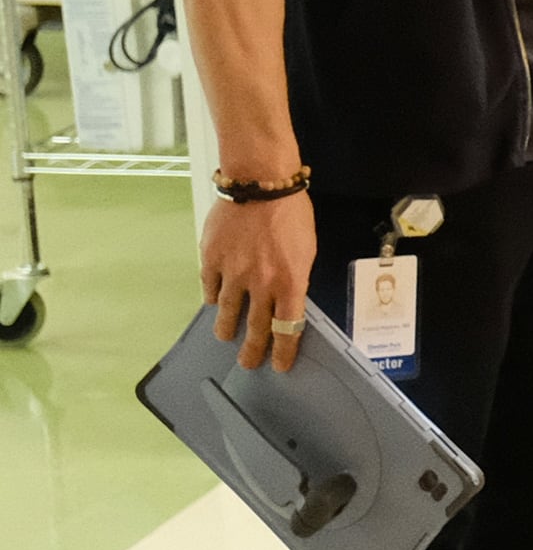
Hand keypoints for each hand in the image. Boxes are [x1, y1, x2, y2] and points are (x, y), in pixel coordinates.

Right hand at [203, 186, 317, 372]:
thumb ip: (294, 277)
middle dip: (252, 350)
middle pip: (255, 328)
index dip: (283, 350)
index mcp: (290, 282)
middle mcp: (261, 284)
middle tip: (248, 363)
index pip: (287, 328)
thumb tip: (286, 299)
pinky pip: (210, 288)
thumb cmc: (291, 213)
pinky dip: (213, 297)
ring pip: (227, 312)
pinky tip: (215, 302)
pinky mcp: (211, 260)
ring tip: (226, 337)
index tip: (279, 365)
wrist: (261, 184)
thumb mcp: (306, 249)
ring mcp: (233, 273)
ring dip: (227, 329)